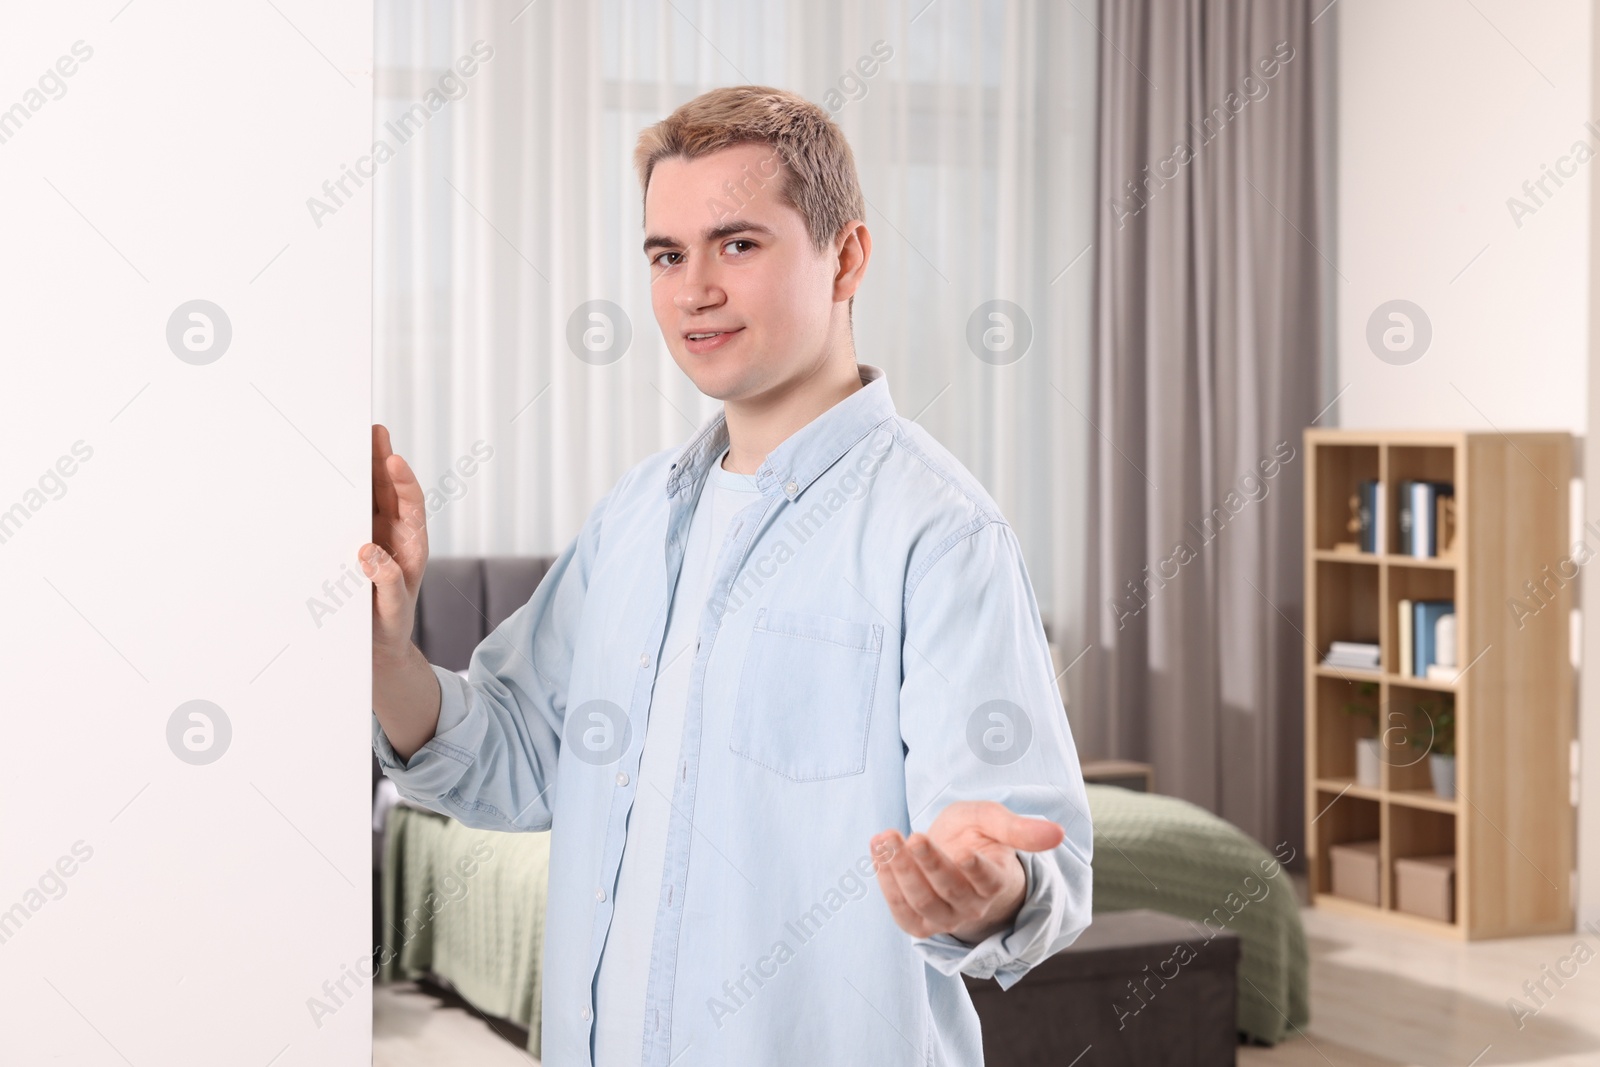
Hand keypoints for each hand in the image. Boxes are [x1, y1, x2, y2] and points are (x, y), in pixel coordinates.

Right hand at [362, 423, 427, 661]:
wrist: (376, 644)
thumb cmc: (389, 625)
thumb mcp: (392, 609)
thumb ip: (387, 584)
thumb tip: (369, 552)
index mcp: (412, 545)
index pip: (411, 506)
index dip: (403, 482)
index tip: (393, 461)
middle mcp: (395, 533)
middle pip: (390, 489)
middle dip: (382, 459)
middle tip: (373, 430)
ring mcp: (373, 534)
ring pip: (370, 495)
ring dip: (363, 468)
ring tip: (356, 437)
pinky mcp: (353, 540)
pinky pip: (348, 511)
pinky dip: (342, 491)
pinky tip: (330, 471)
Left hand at [871, 801, 1063, 944]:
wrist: (956, 857)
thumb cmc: (978, 837)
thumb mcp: (994, 821)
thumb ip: (1019, 828)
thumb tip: (1058, 833)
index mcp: (997, 881)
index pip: (988, 881)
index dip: (976, 870)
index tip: (965, 851)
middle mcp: (973, 907)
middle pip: (948, 892)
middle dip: (927, 864)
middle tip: (911, 836)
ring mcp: (945, 919)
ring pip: (922, 903)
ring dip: (900, 871)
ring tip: (884, 838)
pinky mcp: (918, 923)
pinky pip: (901, 911)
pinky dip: (886, 884)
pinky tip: (878, 854)